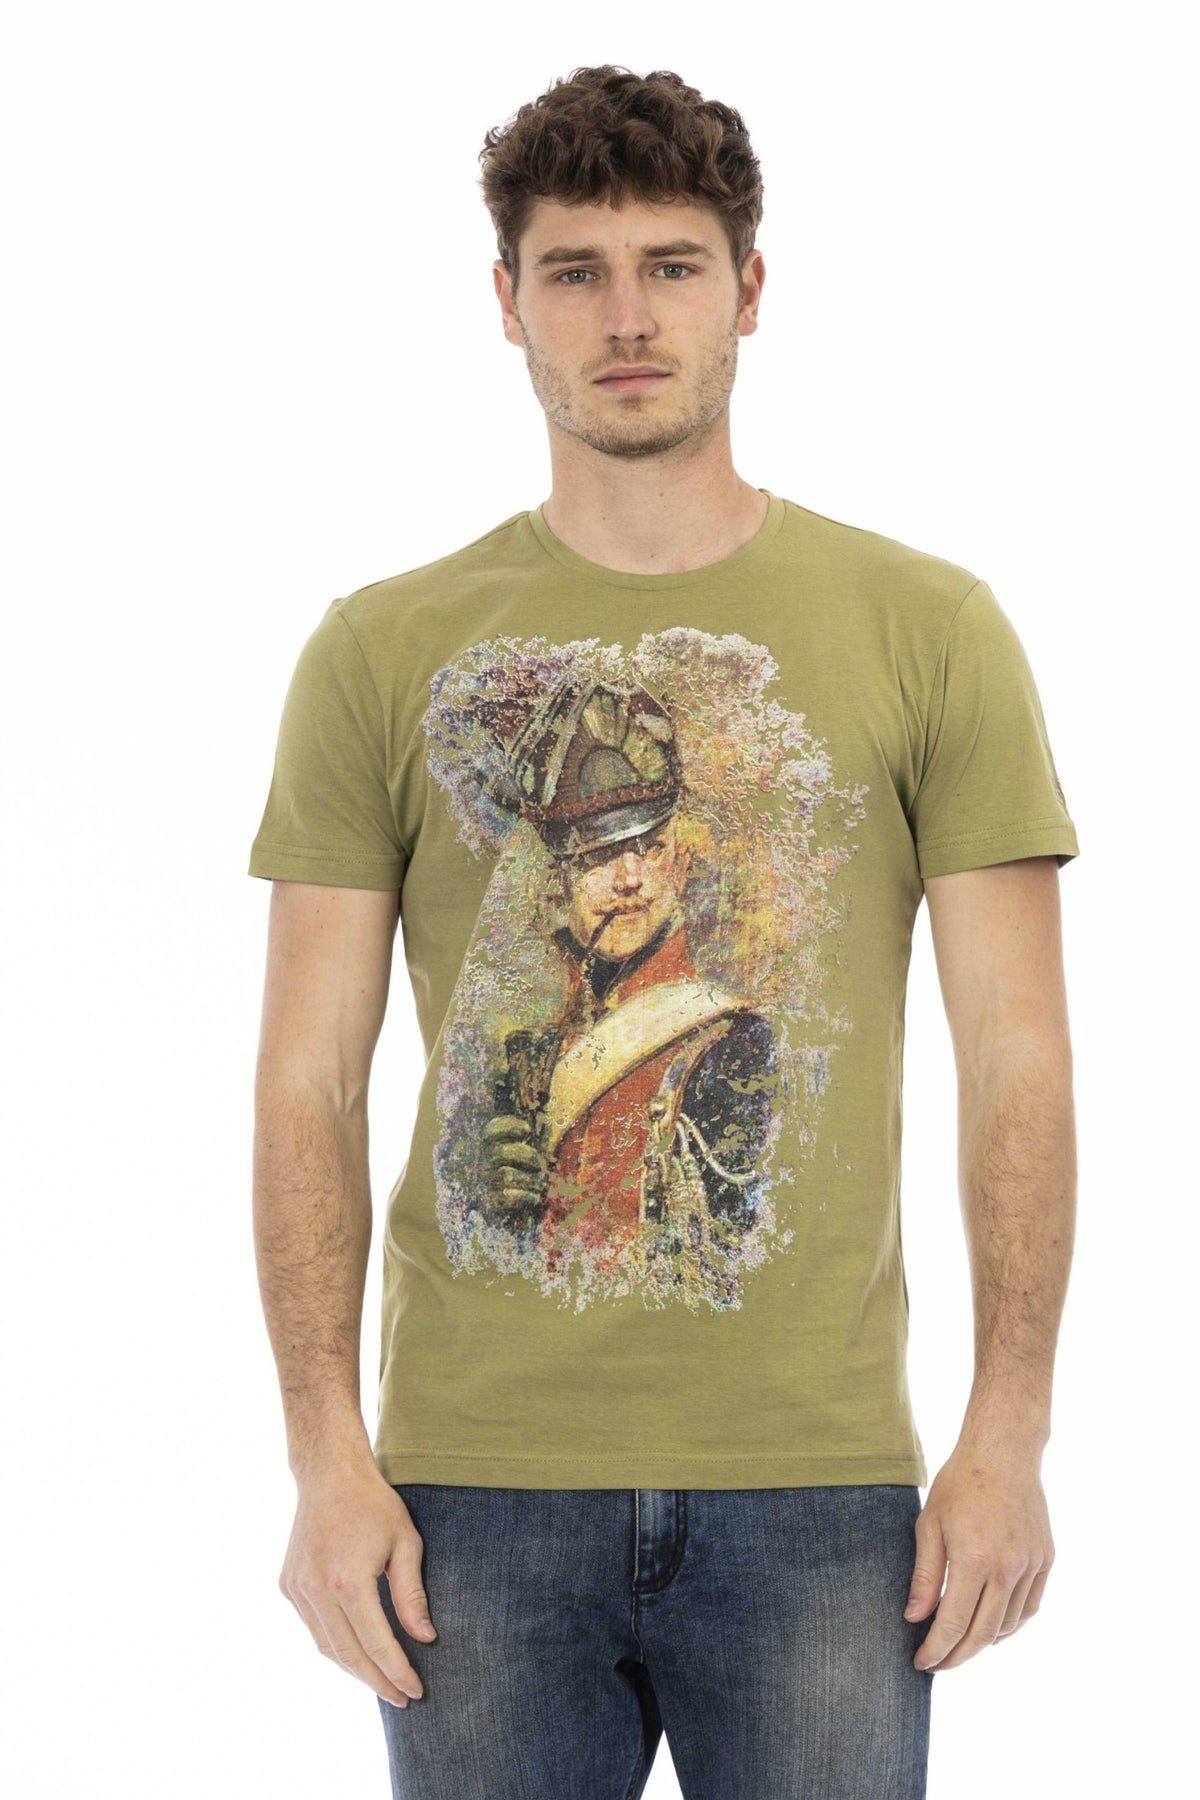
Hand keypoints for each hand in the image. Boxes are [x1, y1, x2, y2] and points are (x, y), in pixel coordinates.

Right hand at [279, 1458, 437, 1706]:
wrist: (328, 1474)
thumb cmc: (373, 1504)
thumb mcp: (405, 1543)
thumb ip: (412, 1594)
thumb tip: (424, 1639)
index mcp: (348, 1581)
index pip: (376, 1644)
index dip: (397, 1672)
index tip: (415, 1690)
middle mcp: (317, 1590)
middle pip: (349, 1655)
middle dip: (377, 1681)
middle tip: (401, 1697)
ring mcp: (297, 1590)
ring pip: (327, 1647)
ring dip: (355, 1669)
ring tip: (381, 1681)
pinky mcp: (288, 1586)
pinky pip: (313, 1629)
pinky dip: (335, 1645)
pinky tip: (356, 1651)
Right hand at [482, 1112, 547, 1224]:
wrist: (513, 1214)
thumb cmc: (522, 1177)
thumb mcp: (526, 1154)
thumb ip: (533, 1137)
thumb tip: (545, 1119)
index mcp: (486, 1147)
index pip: (490, 1130)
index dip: (508, 1126)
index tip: (526, 1131)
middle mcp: (479, 1163)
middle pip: (500, 1152)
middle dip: (528, 1157)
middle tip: (540, 1165)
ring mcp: (481, 1184)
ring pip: (506, 1175)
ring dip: (531, 1180)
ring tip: (540, 1186)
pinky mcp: (487, 1204)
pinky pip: (507, 1197)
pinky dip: (526, 1197)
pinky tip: (534, 1199)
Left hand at [904, 1441, 1054, 1671]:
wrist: (1004, 1452)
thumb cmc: (960, 1484)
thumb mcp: (930, 1525)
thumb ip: (925, 1576)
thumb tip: (915, 1619)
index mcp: (975, 1559)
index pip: (954, 1623)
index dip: (936, 1649)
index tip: (921, 1663)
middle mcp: (1008, 1568)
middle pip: (983, 1634)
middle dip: (957, 1656)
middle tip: (937, 1664)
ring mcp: (1031, 1565)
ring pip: (1008, 1625)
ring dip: (983, 1643)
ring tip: (959, 1646)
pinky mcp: (1046, 1560)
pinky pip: (1029, 1608)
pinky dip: (1010, 1626)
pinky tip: (992, 1630)